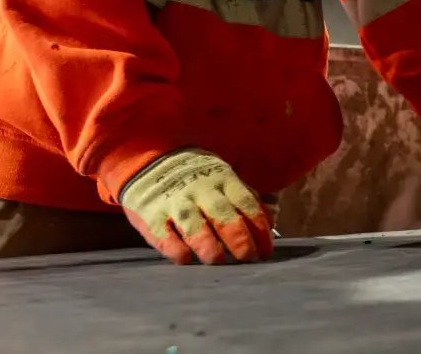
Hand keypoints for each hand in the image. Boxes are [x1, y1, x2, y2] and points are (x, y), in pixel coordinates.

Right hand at [118, 148, 273, 264]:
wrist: (149, 160)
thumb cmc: (197, 177)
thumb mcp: (223, 178)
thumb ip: (245, 198)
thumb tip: (270, 222)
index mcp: (223, 179)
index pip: (246, 203)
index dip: (259, 227)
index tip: (266, 250)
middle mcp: (201, 190)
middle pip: (222, 213)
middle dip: (238, 236)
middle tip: (248, 257)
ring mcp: (176, 202)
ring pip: (193, 224)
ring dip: (206, 243)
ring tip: (217, 260)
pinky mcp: (152, 216)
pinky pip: (163, 234)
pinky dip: (174, 247)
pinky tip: (184, 259)